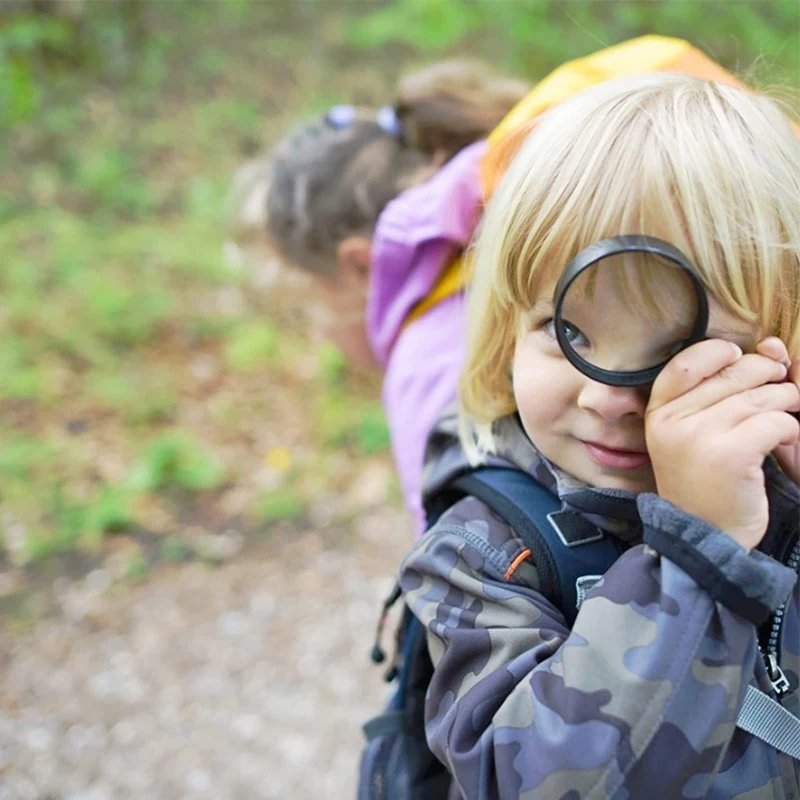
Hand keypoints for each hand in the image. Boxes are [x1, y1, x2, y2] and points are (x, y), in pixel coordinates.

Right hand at [646, 339, 799, 551]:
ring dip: (785, 405)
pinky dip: (790, 431)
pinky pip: (776, 421)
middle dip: (768, 378)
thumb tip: (773, 348)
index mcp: (658, 412)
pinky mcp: (731, 453)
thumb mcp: (691, 434)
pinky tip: (784, 445)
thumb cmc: (704, 481)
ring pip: (762, 396)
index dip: (721, 353)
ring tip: (783, 424)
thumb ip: (722, 391)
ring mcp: (700, 436)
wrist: (704, 536)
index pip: (686, 362)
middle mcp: (673, 420)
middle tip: (778, 395)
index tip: (740, 361)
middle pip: (734, 373)